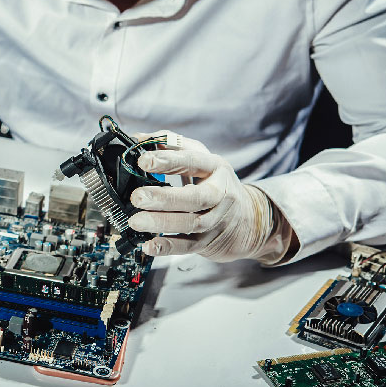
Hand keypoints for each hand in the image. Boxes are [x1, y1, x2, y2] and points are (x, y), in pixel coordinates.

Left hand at [127, 132, 291, 263]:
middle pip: (195, 197)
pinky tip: (148, 244)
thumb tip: (139, 138)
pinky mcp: (208, 242)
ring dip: (161, 223)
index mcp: (216, 167)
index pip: (193, 161)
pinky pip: (187, 247)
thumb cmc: (215, 182)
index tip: (143, 160)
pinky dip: (167, 247)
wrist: (249, 219)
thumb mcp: (201, 158)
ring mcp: (215, 220)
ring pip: (190, 223)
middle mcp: (219, 194)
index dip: (168, 160)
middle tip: (138, 197)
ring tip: (136, 221)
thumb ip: (171, 145)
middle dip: (165, 198)